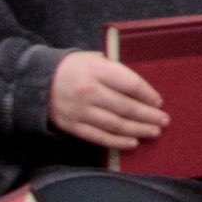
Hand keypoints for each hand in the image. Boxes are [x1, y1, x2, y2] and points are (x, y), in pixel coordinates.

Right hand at [46, 53, 168, 151]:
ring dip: (138, 129)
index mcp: (96, 70)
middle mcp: (88, 91)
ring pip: (115, 124)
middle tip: (164, 120)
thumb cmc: (73, 68)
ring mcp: (80, 111)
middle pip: (125, 107)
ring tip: (154, 132)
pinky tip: (133, 142)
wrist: (37, 81)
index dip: (147, 94)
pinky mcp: (72, 126)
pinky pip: (99, 137)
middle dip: (148, 115)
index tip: (159, 102)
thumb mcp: (93, 59)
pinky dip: (117, 142)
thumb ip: (115, 70)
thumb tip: (141, 88)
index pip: (129, 84)